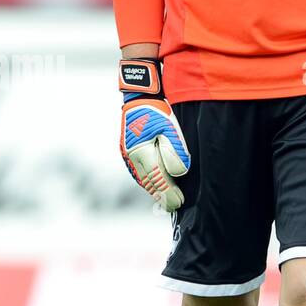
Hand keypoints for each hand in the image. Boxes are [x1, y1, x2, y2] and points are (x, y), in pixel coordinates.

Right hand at [119, 58, 190, 210]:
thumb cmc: (156, 112)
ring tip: (166, 200)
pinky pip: (138, 173)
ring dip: (154, 192)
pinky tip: (155, 186)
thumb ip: (175, 150)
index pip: (158, 180)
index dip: (169, 193)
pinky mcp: (126, 153)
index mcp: (142, 152)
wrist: (138, 99)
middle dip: (162, 197)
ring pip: (142, 180)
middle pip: (149, 183)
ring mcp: (127, 156)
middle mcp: (132, 157)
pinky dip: (147, 182)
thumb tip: (179, 172)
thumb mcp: (170, 128)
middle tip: (174, 206)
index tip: (179, 202)